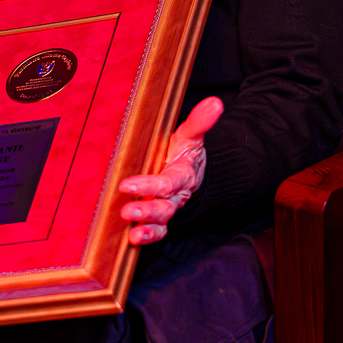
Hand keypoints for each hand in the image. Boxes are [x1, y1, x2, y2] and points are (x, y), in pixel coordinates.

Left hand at [117, 97, 223, 245]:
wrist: (196, 173)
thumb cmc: (186, 153)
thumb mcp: (191, 136)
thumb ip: (200, 122)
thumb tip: (215, 102)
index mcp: (182, 174)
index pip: (167, 182)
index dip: (148, 186)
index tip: (126, 185)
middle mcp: (176, 195)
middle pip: (165, 207)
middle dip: (147, 211)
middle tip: (127, 211)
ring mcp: (170, 208)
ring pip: (162, 222)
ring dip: (148, 230)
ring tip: (132, 235)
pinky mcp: (162, 218)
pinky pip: (159, 231)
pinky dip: (148, 237)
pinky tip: (132, 240)